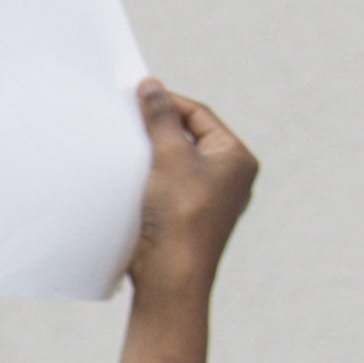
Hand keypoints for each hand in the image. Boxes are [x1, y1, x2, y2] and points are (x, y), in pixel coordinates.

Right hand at [121, 80, 257, 303]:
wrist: (171, 276)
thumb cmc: (181, 216)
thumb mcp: (170, 156)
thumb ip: (160, 118)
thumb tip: (152, 86)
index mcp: (237, 159)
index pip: (199, 116)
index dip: (168, 102)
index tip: (138, 94)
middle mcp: (228, 178)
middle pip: (188, 137)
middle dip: (157, 128)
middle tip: (129, 118)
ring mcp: (209, 199)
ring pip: (176, 162)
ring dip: (150, 153)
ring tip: (126, 146)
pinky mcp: (187, 216)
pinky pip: (167, 185)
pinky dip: (148, 176)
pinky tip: (128, 175)